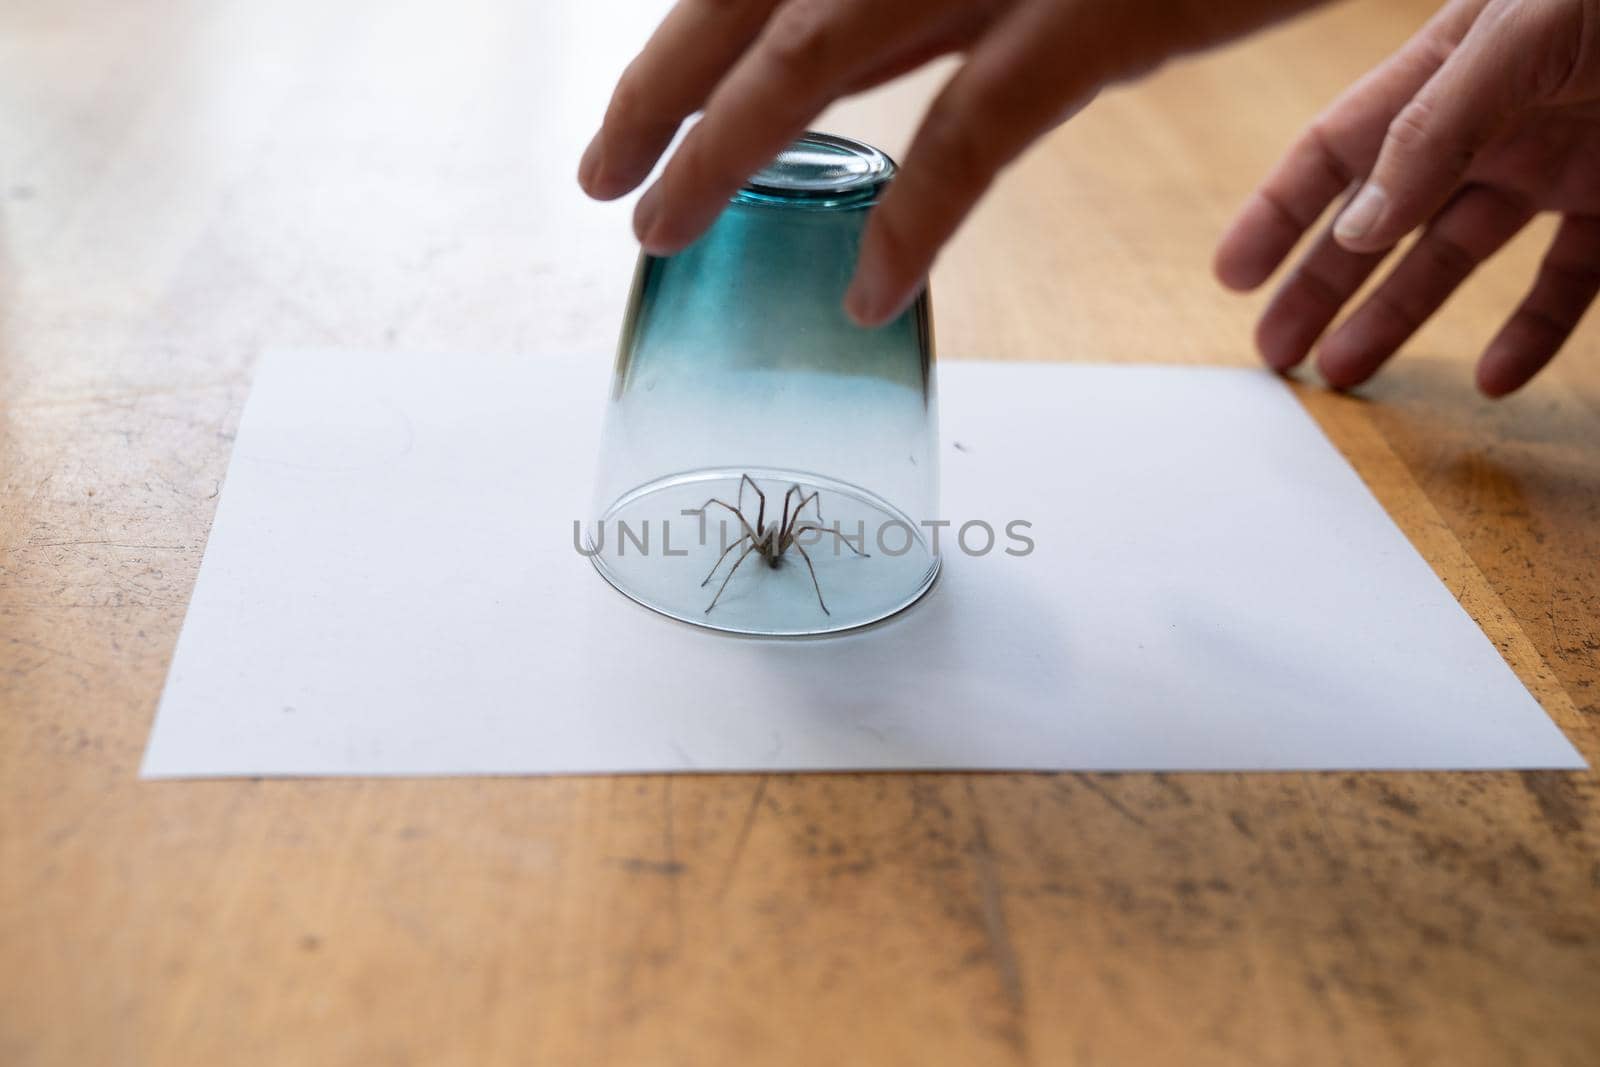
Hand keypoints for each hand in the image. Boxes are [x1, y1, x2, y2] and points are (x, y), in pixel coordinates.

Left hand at [580, 0, 1318, 325]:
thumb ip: (925, 7)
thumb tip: (837, 69)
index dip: (675, 51)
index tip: (621, 126)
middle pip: (754, 4)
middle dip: (661, 95)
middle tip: (602, 184)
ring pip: (819, 54)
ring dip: (728, 151)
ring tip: (663, 230)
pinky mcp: (1095, 16)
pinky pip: (973, 131)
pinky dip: (913, 219)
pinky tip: (867, 293)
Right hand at [1215, 0, 1599, 396]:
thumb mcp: (1518, 36)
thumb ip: (1433, 126)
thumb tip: (1358, 224)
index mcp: (1448, 71)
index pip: (1338, 150)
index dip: (1279, 213)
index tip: (1231, 277)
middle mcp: (1491, 125)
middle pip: (1382, 219)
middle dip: (1320, 286)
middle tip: (1275, 353)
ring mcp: (1558, 166)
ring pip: (1459, 259)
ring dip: (1400, 319)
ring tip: (1349, 374)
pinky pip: (1569, 281)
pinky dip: (1533, 331)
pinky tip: (1498, 374)